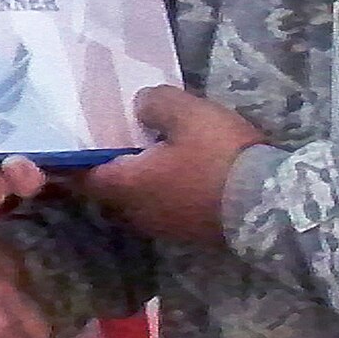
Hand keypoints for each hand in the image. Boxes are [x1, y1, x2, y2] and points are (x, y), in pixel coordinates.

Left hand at [79, 86, 267, 244]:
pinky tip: (177, 173)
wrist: (266, 207)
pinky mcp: (189, 233)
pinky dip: (161, 191)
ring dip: (138, 181)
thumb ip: (156, 104)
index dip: (75, 162)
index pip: (85, 176)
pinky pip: (162, 208)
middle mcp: (137, 213)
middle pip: (110, 191)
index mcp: (127, 185)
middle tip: (114, 142)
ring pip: (137, 202)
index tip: (72, 146)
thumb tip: (139, 105)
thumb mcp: (187, 114)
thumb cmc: (217, 156)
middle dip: (110, 169)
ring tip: (148, 154)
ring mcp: (164, 228)